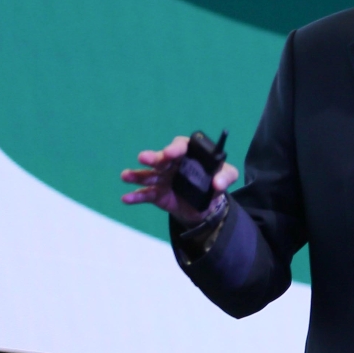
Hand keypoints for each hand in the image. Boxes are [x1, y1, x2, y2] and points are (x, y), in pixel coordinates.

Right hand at [120, 135, 239, 224]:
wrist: (206, 205)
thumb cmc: (215, 181)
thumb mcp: (228, 176)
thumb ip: (226, 177)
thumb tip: (218, 184)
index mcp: (189, 154)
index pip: (181, 147)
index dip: (175, 148)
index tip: (171, 152)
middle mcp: (173, 164)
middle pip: (162, 159)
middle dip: (154, 158)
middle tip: (145, 158)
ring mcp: (163, 179)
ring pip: (149, 175)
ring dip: (137, 175)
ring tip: (126, 176)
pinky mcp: (157, 194)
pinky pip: (146, 194)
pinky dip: (136, 196)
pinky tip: (126, 198)